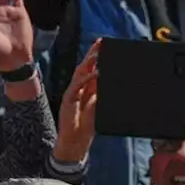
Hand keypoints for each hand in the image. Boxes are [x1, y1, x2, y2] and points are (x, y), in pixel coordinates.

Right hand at [54, 41, 99, 163]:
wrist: (75, 141)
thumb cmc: (87, 125)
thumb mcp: (100, 107)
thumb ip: (103, 95)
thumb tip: (115, 82)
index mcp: (87, 88)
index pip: (92, 68)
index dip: (97, 56)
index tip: (105, 44)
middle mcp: (79, 87)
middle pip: (85, 67)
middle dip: (92, 54)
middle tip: (101, 43)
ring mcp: (73, 92)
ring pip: (80, 73)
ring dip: (88, 63)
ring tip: (97, 54)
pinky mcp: (69, 99)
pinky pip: (77, 86)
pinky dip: (85, 79)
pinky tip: (94, 74)